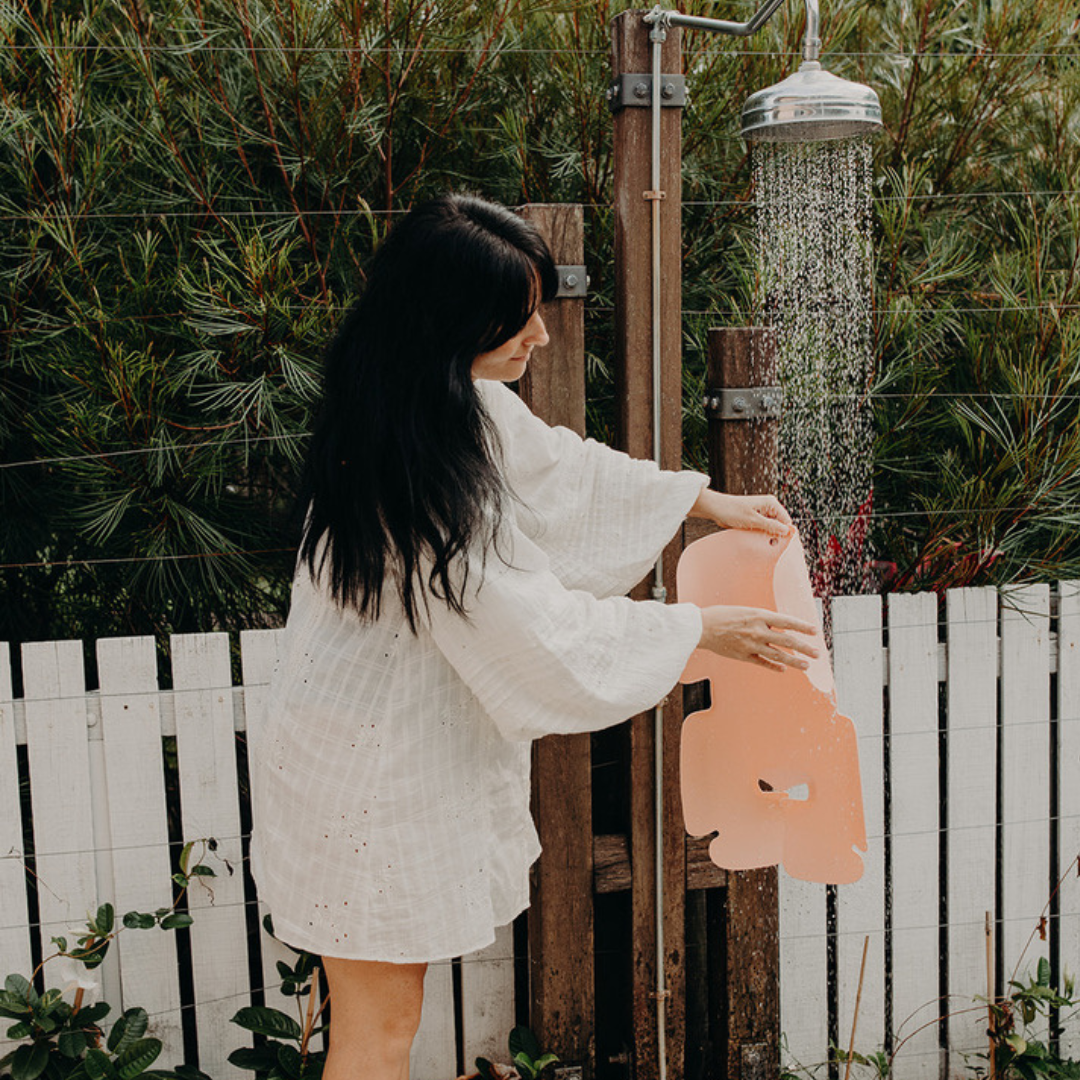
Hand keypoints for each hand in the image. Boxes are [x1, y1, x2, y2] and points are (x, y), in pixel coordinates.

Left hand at [690, 488, 792, 537]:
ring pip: (771, 528)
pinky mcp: (754, 519)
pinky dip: (760, 535)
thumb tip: (786, 530)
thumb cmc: (732, 511)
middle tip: (770, 545)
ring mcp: (761, 513)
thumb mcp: (753, 520)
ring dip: (767, 535)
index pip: (786, 520)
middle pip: (779, 524)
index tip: (782, 544)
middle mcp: (768, 507)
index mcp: (771, 503)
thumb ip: (771, 526)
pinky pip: (762, 529)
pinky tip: (756, 539)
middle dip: (775, 534)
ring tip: (761, 542)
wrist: (716, 509)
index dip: (785, 532)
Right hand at [699, 604, 819, 672]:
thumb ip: (762, 619)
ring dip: (794, 661)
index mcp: (758, 616)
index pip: (787, 621)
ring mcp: (751, 645)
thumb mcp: (744, 610)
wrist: (701, 627)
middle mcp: (757, 631)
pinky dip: (774, 667)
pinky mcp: (743, 656)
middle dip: (804, 648)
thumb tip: (779, 626)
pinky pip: (763, 663)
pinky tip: (783, 669)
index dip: (802, 626)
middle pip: (787, 641)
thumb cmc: (721, 615)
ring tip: (806, 665)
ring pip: (778, 655)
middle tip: (817, 653)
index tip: (815, 631)